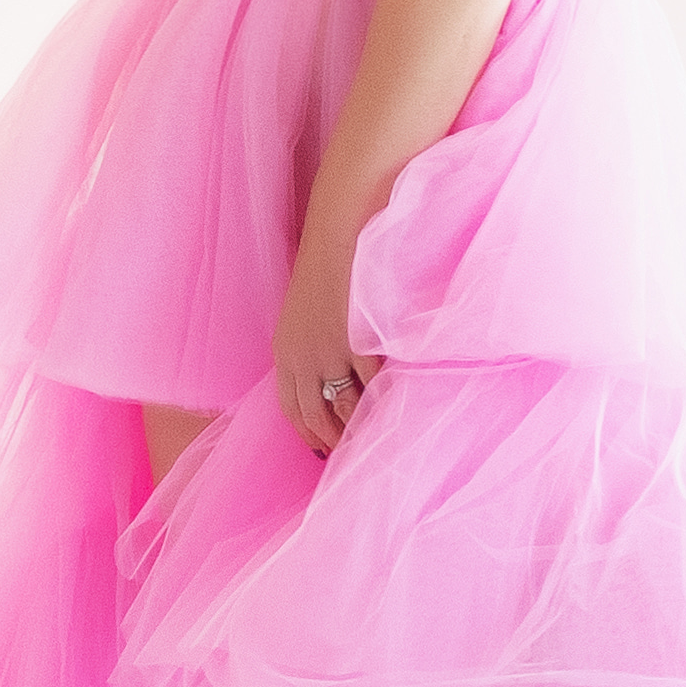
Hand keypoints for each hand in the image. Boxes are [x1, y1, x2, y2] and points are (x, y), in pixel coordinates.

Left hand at [277, 227, 372, 456]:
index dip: (309, 435)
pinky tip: (400, 413)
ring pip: (348, 410)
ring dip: (363, 429)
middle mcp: (302, 359)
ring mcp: (330, 354)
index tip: (324, 453)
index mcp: (285, 351)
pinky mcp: (359, 344)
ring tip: (381, 443)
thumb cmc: (331, 264)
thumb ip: (314, 348)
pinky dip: (387, 403)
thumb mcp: (307, 312)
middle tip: (356, 458)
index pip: (292, 410)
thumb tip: (334, 380)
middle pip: (317, 419)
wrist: (343, 228)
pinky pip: (375, 387)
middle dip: (336, 443)